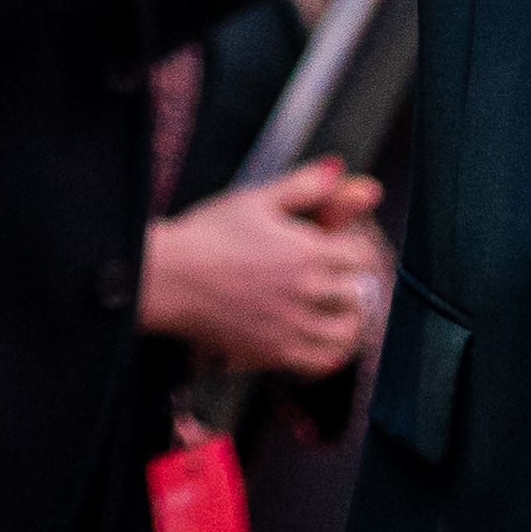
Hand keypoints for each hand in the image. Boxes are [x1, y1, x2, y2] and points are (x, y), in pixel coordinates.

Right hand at [140, 161, 389, 378]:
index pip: (363, 254)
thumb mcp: (257, 200)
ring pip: (348, 332)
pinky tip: (324, 338)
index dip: (358, 248)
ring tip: (341, 310)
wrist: (167, 278)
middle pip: (361, 294)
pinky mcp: (274, 352)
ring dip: (351, 320)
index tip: (346, 248)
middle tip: (347, 280)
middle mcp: (305, 290)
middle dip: (357, 283)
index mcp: (307, 250)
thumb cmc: (208, 234)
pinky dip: (332, 352)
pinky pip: (322, 362)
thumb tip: (339, 170)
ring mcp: (291, 325)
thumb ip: (303, 185)